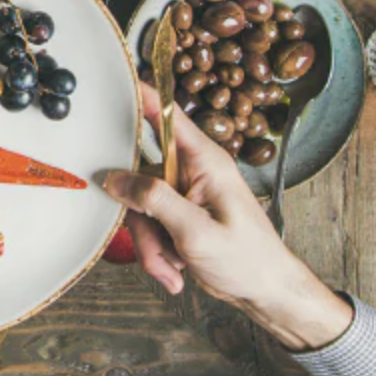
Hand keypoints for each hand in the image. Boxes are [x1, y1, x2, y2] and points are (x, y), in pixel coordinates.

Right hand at [102, 85, 353, 350]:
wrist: (266, 292)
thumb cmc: (249, 260)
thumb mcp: (197, 232)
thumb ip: (154, 200)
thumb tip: (115, 179)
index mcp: (205, 160)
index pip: (165, 113)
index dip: (138, 95)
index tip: (110, 83)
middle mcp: (193, 170)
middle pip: (140, 174)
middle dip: (141, 216)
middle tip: (155, 246)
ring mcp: (184, 191)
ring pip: (141, 204)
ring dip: (149, 241)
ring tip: (171, 266)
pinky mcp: (178, 212)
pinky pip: (149, 222)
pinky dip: (156, 249)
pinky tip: (174, 269)